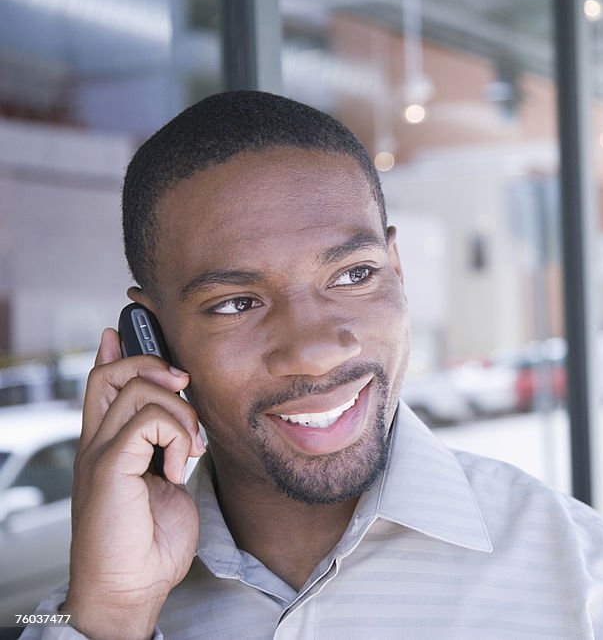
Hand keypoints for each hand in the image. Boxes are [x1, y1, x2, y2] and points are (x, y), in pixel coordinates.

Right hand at [63, 328, 204, 638]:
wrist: (130, 588)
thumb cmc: (149, 544)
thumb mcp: (166, 485)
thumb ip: (169, 451)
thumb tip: (187, 427)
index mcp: (108, 446)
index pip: (101, 384)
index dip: (116, 352)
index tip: (128, 330)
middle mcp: (97, 444)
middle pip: (112, 373)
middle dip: (153, 363)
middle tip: (184, 385)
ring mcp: (99, 454)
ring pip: (139, 391)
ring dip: (181, 414)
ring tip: (189, 451)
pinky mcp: (109, 467)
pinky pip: (148, 422)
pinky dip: (176, 438)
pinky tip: (179, 468)